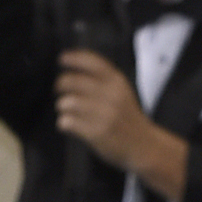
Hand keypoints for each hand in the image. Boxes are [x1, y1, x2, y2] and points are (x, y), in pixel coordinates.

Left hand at [54, 44, 153, 173]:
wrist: (143, 144)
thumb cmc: (128, 118)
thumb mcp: (122, 91)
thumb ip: (104, 80)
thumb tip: (76, 70)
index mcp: (117, 81)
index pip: (92, 61)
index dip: (74, 58)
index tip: (62, 58)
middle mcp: (110, 94)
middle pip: (74, 81)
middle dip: (61, 84)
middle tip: (59, 90)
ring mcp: (103, 114)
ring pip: (68, 102)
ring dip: (62, 106)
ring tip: (65, 110)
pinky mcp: (96, 133)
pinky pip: (68, 122)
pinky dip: (63, 122)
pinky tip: (67, 124)